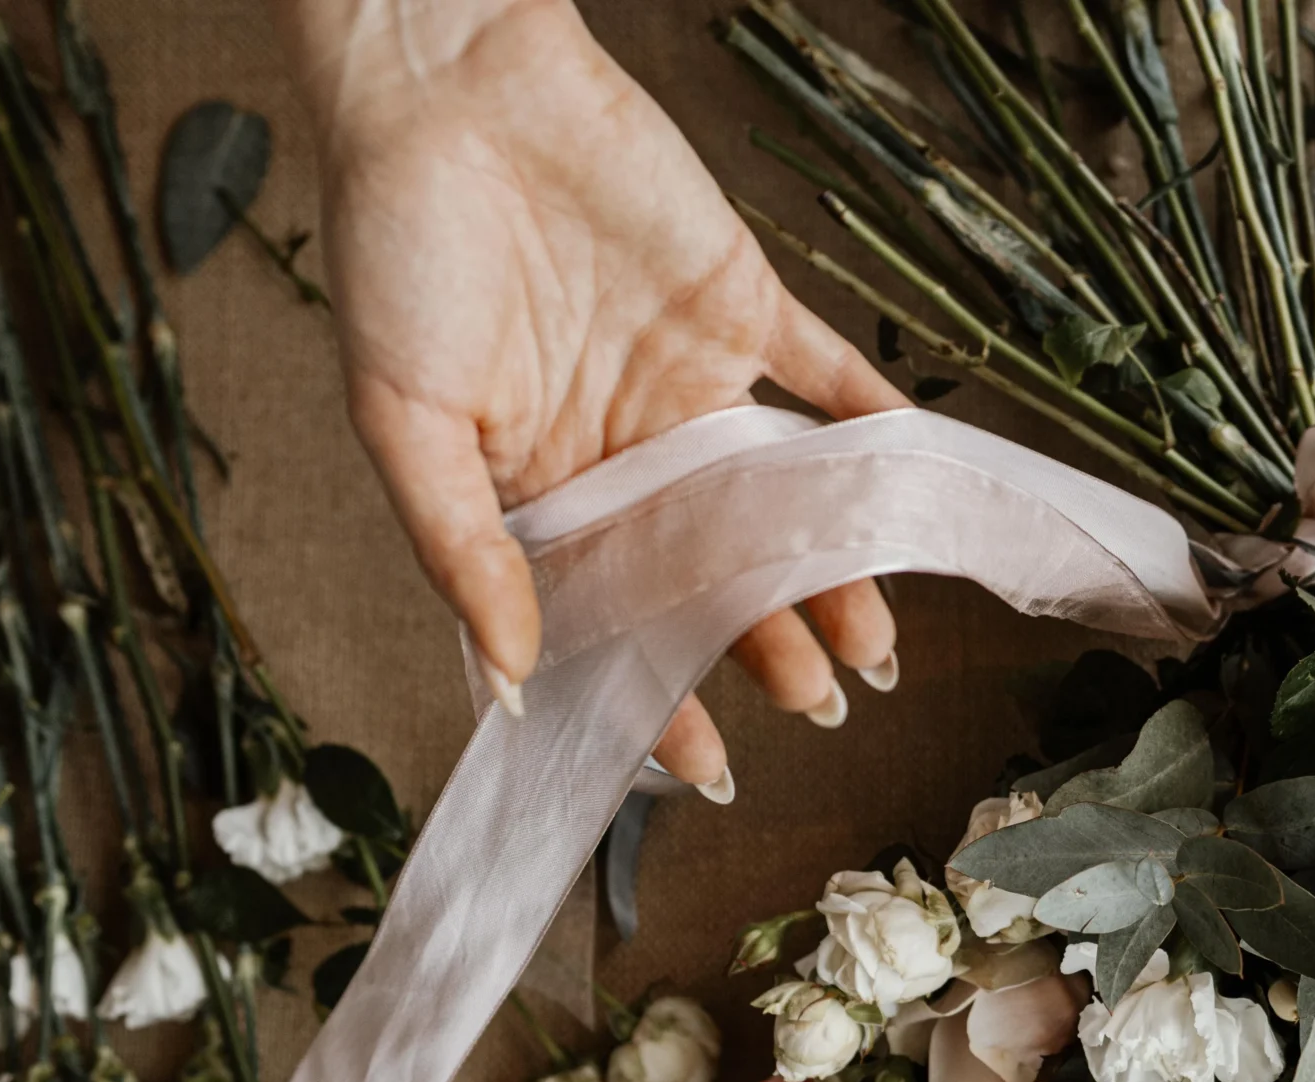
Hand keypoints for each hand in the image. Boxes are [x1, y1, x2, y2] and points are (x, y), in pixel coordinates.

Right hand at [273, 0, 906, 792]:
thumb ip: (461, 548)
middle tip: (819, 704)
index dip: (654, 693)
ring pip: (779, 497)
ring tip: (875, 647)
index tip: (701, 767)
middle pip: (711, 570)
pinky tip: (917, 494)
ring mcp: (691, 379)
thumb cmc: (398, 245)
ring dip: (829, 567)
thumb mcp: (401, 417)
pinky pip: (830, 377)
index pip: (612, 616)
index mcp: (539, 486)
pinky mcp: (746, 304)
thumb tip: (512, 679)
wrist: (449, 81)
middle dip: (763, 642)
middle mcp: (626, 448)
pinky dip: (879, 428)